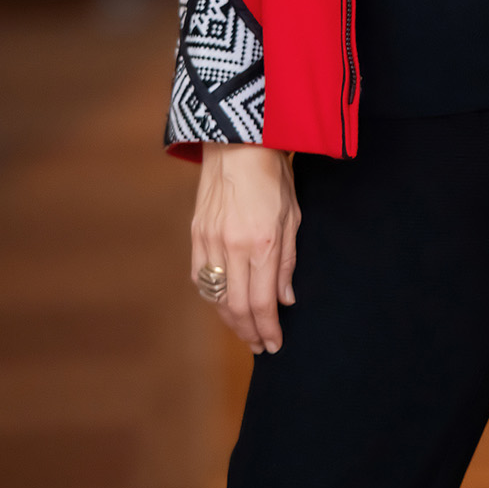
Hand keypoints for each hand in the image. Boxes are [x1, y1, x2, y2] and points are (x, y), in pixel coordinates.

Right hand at [191, 143, 300, 353]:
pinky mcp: (196, 234)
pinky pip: (200, 278)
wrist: (238, 141)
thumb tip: (285, 299)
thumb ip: (288, 261)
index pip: (262, 303)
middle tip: (260, 346)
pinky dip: (212, 297)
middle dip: (249, 333)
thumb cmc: (273, 173)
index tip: (274, 345)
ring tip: (245, 330)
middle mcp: (233, 247)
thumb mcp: (292, 215)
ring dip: (230, 320)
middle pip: (236, 308)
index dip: (268, 329)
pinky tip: (224, 303)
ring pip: (216, 297)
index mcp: (262, 243)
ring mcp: (209, 241)